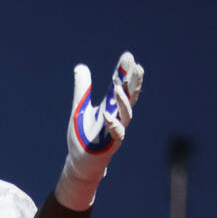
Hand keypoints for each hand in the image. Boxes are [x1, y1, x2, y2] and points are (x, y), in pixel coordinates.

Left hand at [55, 51, 144, 210]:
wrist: (79, 161)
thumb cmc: (82, 135)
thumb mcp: (79, 107)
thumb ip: (82, 88)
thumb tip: (80, 67)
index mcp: (110, 106)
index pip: (120, 85)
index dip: (124, 72)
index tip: (128, 56)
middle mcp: (116, 116)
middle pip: (129, 97)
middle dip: (133, 82)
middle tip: (137, 66)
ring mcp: (116, 130)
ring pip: (126, 114)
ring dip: (124, 101)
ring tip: (119, 87)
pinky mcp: (110, 145)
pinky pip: (117, 134)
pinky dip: (113, 124)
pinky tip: (108, 115)